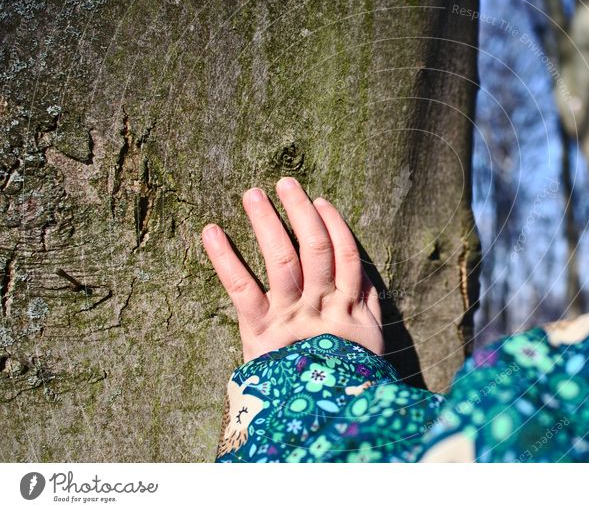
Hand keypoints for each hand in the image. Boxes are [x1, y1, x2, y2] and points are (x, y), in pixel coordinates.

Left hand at [201, 177, 383, 361]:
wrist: (320, 416)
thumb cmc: (343, 376)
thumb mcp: (367, 342)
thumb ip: (366, 305)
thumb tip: (362, 271)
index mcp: (347, 307)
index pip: (346, 256)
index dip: (335, 225)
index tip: (321, 201)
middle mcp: (320, 305)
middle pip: (316, 249)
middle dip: (300, 213)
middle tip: (285, 182)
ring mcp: (290, 316)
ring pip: (283, 260)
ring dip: (268, 223)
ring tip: (254, 193)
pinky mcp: (258, 331)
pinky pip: (241, 289)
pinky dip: (224, 259)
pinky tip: (211, 231)